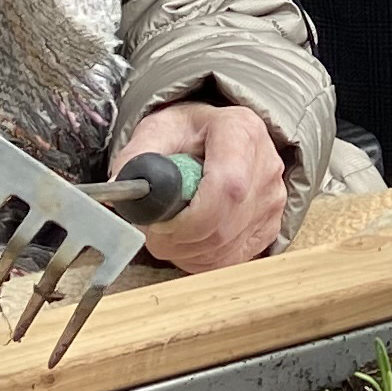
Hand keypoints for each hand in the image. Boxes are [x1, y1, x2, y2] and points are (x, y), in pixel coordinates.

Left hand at [115, 92, 289, 272]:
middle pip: (224, 225)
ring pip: (226, 248)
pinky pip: (233, 259)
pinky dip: (202, 260)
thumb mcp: (157, 130)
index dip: (190, 218)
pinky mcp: (271, 225)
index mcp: (240, 131)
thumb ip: (136, 157)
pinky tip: (189, 240)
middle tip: (154, 232)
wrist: (214, 138)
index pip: (228, 187)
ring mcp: (273, 199)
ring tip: (169, 231)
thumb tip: (119, 190)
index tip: (158, 223)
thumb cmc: (187, 134)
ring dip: (186, 252)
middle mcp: (265, 166)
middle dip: (179, 240)